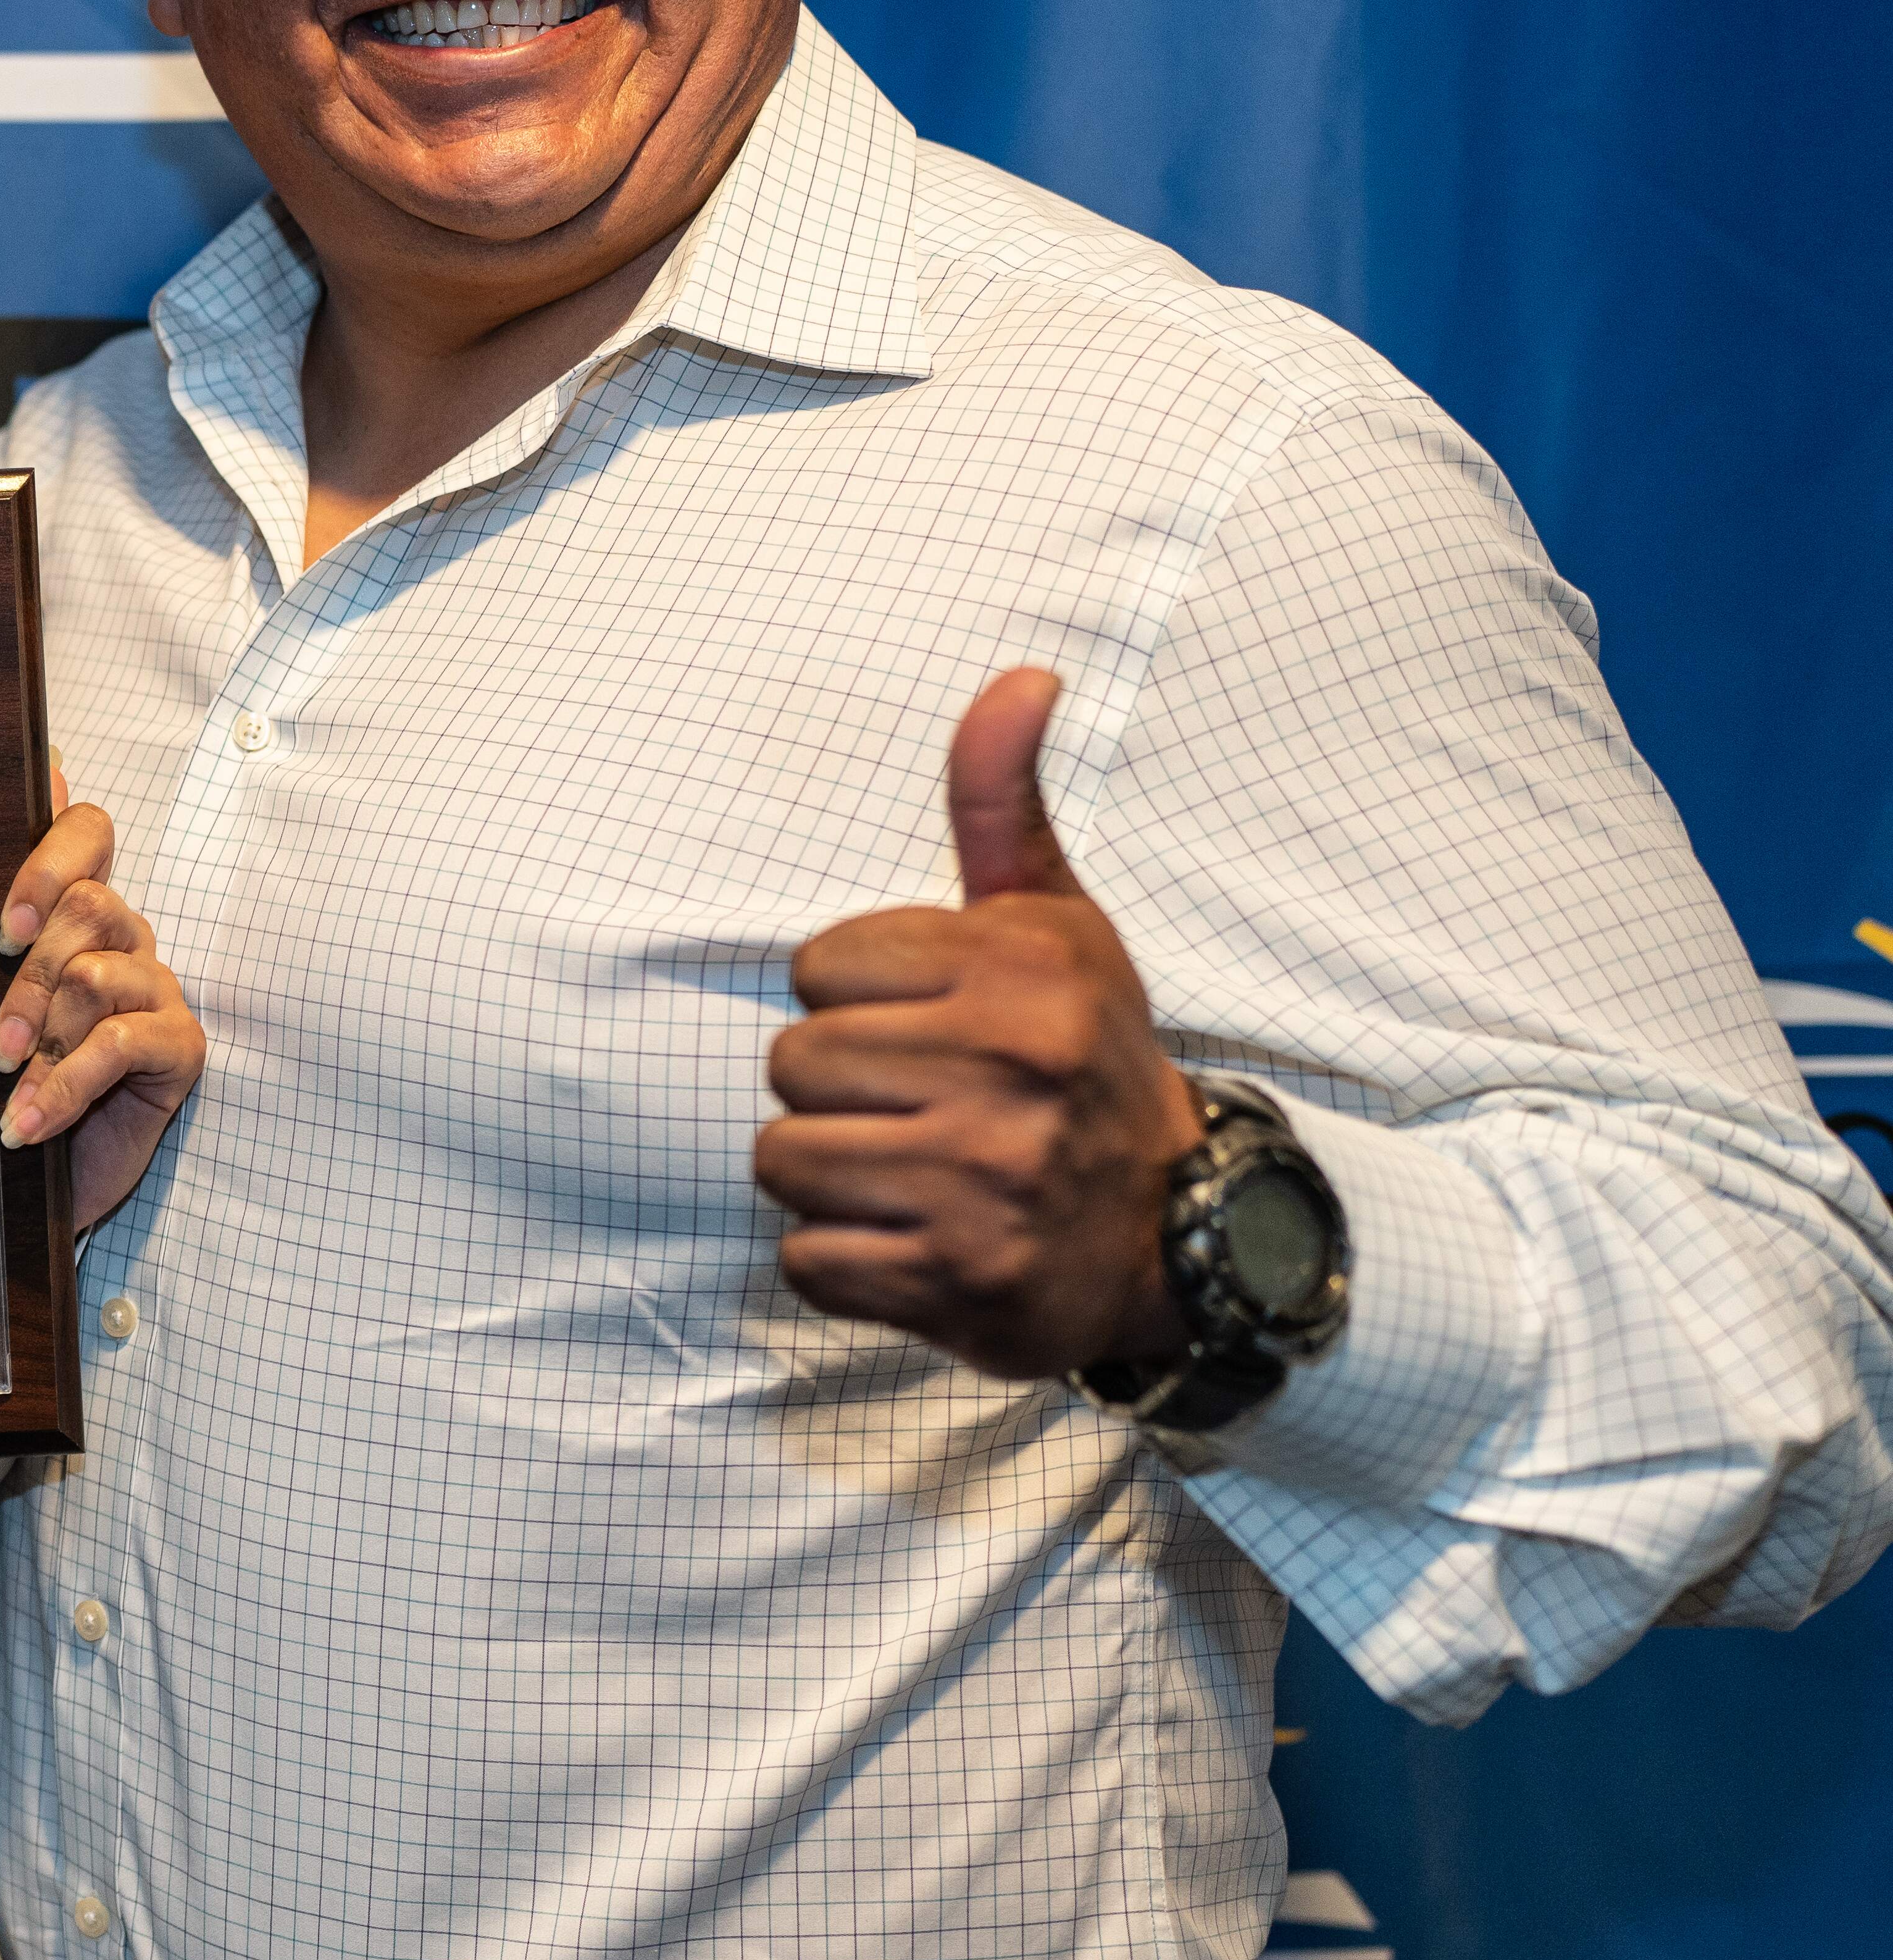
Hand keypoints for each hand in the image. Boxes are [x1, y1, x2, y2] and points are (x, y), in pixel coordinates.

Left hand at [0, 782, 203, 1237]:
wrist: (55, 1182)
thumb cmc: (19, 1085)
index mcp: (80, 915)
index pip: (86, 832)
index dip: (46, 863)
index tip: (4, 931)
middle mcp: (125, 939)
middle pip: (87, 904)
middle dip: (30, 975)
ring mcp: (157, 990)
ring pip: (95, 974)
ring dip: (44, 1038)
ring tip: (12, 1087)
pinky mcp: (180, 1045)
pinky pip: (119, 1043)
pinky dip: (66, 1085)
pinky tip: (31, 1122)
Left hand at [758, 668, 1200, 1380]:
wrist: (1176, 1234)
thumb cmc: (1085, 1062)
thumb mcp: (1057, 924)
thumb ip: (1004, 802)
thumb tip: (1021, 675)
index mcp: (1024, 976)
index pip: (815, 968)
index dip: (853, 999)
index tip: (927, 1026)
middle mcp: (1011, 1074)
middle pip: (791, 1063)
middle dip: (838, 1087)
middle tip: (922, 1105)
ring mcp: (986, 1185)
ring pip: (783, 1158)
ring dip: (831, 1173)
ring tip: (915, 1170)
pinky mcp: (957, 1283)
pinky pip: (806, 1258)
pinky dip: (845, 1260)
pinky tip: (917, 1238)